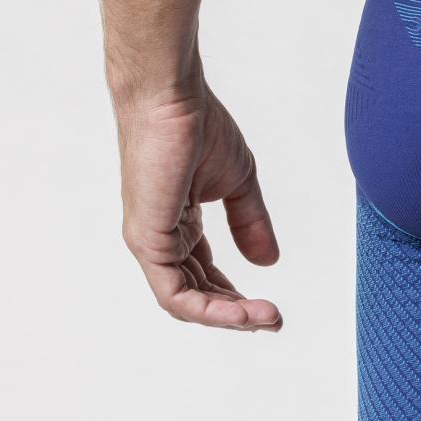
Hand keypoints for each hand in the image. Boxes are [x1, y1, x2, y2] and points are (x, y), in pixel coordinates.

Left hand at [116, 86, 281, 329]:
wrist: (173, 100)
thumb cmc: (198, 127)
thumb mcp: (239, 184)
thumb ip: (250, 223)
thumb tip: (268, 262)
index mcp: (178, 225)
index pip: (203, 275)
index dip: (236, 296)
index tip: (271, 308)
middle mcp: (160, 238)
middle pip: (196, 294)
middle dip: (236, 313)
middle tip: (274, 320)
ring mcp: (150, 241)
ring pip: (186, 302)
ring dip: (228, 318)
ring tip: (266, 319)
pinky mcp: (147, 241)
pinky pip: (176, 294)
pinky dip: (210, 310)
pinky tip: (241, 312)